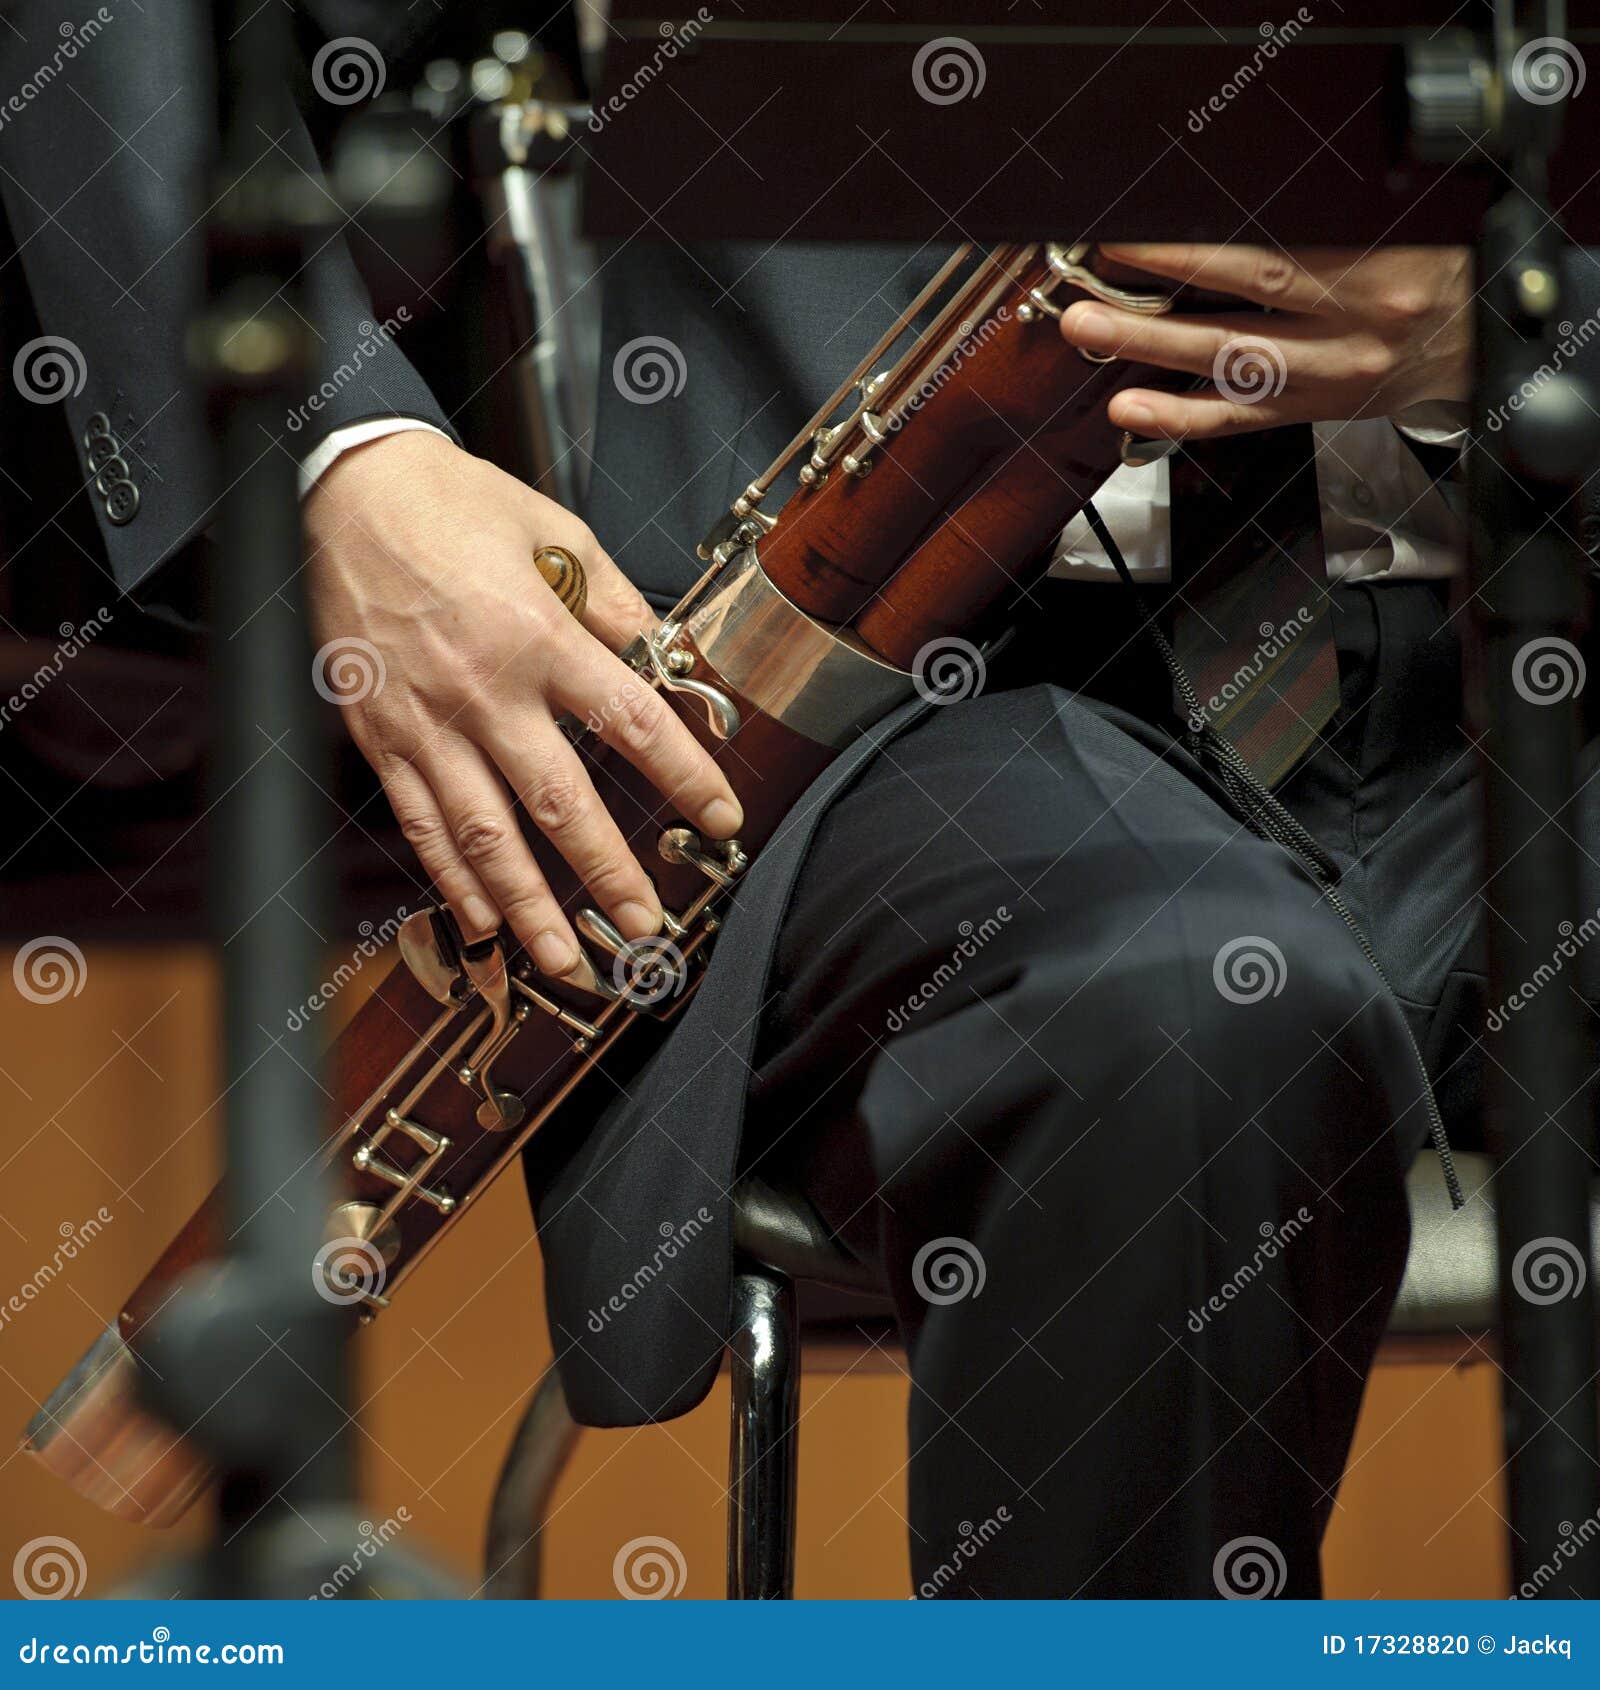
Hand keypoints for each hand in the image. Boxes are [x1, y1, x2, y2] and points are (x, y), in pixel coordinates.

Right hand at [303, 431, 742, 982]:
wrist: (338, 489)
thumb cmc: (447, 504)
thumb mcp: (552, 531)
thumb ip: (614, 602)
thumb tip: (665, 654)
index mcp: (538, 636)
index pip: (633, 721)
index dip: (685, 775)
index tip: (722, 816)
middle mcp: (484, 690)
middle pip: (560, 800)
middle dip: (607, 872)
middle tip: (644, 924)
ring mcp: (426, 721)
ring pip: (482, 832)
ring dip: (526, 902)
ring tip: (563, 956)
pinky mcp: (380, 735)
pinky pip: (420, 821)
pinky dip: (450, 877)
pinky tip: (481, 920)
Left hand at [1059, 244, 1472, 439]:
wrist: (1479, 336)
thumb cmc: (1432, 269)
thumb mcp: (1396, 227)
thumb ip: (1320, 223)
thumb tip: (1217, 207)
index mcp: (1375, 267)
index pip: (1269, 256)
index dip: (1193, 250)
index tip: (1131, 236)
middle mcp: (1350, 325)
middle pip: (1240, 312)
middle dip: (1155, 306)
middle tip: (1089, 300)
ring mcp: (1327, 374)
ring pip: (1230, 365)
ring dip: (1153, 352)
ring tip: (1094, 337)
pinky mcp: (1311, 409)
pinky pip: (1239, 418)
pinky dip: (1181, 416)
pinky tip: (1134, 411)